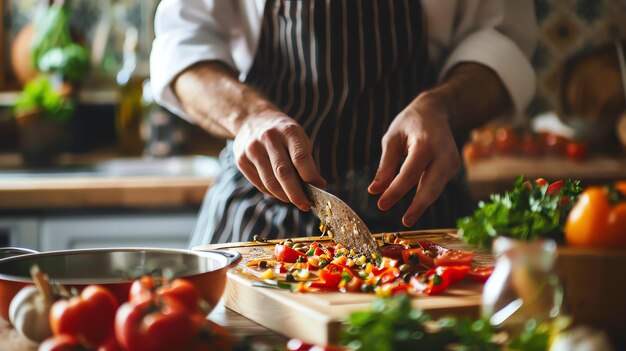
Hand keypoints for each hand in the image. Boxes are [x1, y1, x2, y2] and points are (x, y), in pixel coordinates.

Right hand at [233, 109, 325, 210]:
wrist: (252, 119)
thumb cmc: (283, 133)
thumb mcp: (299, 139)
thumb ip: (307, 161)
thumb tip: (318, 186)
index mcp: (288, 130)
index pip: (300, 157)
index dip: (310, 176)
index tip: (318, 189)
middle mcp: (269, 138)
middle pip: (283, 172)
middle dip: (296, 193)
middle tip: (305, 205)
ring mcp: (252, 149)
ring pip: (270, 182)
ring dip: (284, 196)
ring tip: (294, 200)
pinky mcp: (241, 160)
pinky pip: (259, 184)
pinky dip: (272, 193)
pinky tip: (280, 192)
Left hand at [368, 95, 460, 226]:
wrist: (437, 111)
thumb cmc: (410, 123)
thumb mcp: (392, 139)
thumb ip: (385, 166)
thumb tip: (375, 191)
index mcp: (425, 142)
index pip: (409, 173)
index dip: (396, 191)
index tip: (381, 205)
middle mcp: (443, 152)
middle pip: (431, 185)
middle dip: (418, 206)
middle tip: (404, 222)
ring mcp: (452, 160)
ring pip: (437, 188)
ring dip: (423, 204)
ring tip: (407, 218)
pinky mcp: (454, 167)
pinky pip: (438, 185)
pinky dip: (426, 195)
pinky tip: (415, 205)